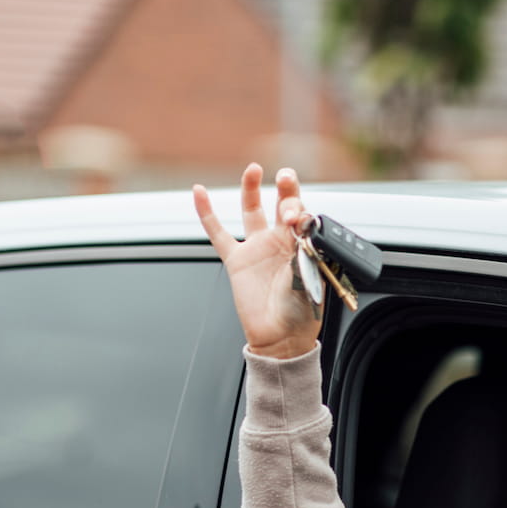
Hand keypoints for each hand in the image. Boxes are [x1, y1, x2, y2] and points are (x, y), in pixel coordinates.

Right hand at [193, 164, 320, 359]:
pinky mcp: (236, 260)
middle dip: (286, 190)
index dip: (300, 210)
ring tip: (254, 169)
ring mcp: (258, 249)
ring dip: (251, 188)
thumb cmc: (301, 313)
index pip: (303, 216)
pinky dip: (206, 212)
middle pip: (282, 206)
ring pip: (252, 210)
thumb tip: (299, 231)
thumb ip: (301, 253)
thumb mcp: (308, 280)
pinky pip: (217, 232)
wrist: (281, 338)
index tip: (296, 215)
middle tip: (285, 177)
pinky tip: (198, 192)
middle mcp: (281, 243)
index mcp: (304, 246)